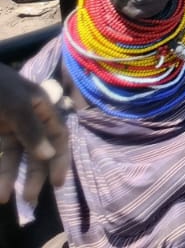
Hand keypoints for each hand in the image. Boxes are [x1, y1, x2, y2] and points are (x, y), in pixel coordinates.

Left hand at [0, 65, 68, 205]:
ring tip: (3, 198)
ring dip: (10, 178)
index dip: (60, 158)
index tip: (57, 183)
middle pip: (37, 152)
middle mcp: (26, 121)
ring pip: (14, 159)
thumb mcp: (16, 105)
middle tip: (28, 198)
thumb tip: (48, 154)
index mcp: (40, 108)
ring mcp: (7, 129)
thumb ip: (33, 130)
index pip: (58, 136)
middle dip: (34, 175)